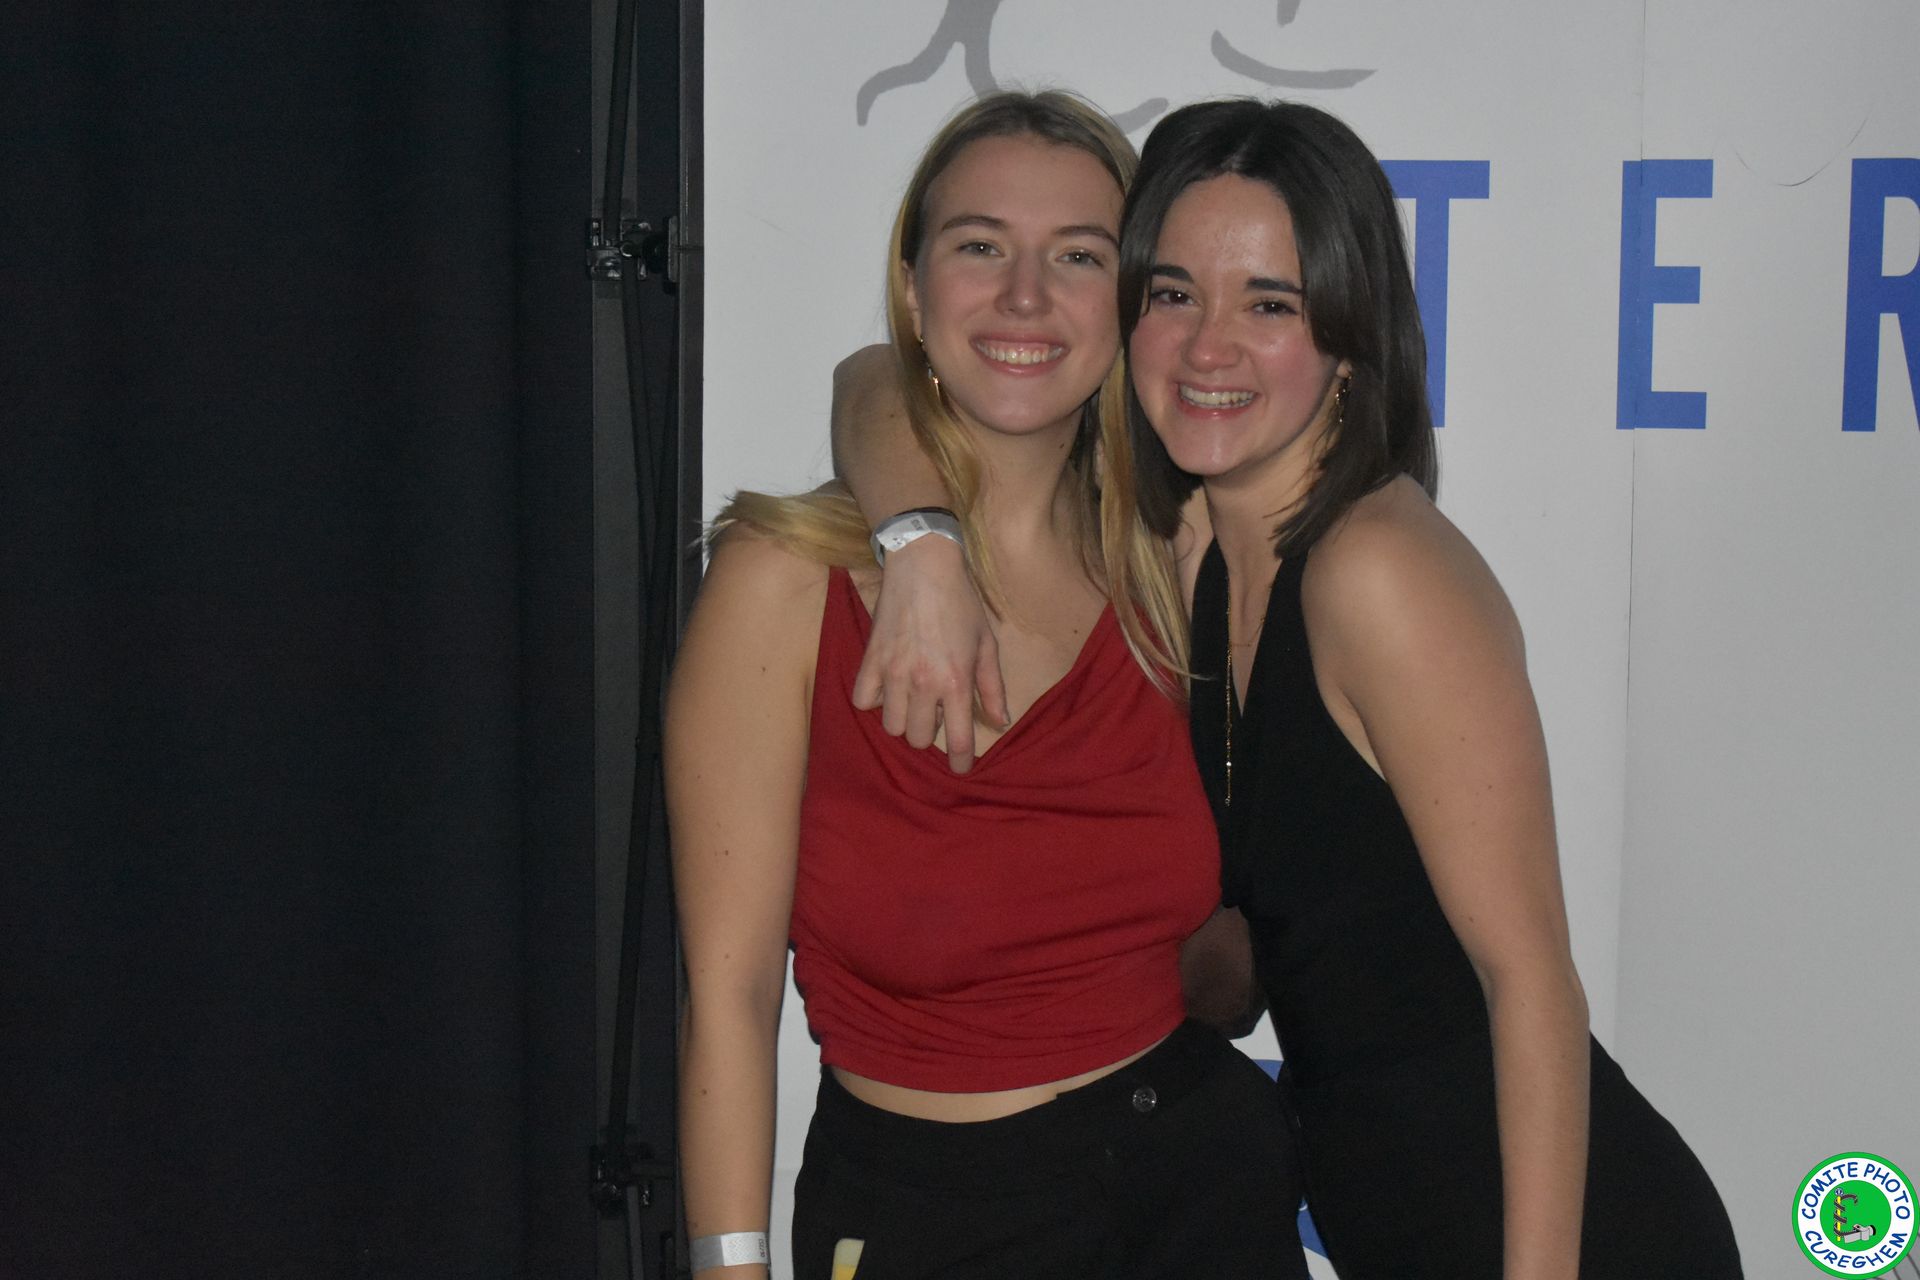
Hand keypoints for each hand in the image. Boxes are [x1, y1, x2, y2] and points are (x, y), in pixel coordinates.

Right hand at [852, 534, 1008, 772]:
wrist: (923, 567)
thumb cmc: (961, 604)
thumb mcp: (987, 644)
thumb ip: (993, 687)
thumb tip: (1001, 722)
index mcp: (956, 681)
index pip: (959, 740)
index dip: (961, 761)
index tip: (961, 768)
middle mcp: (923, 683)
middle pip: (920, 739)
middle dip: (930, 734)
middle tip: (937, 713)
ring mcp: (893, 673)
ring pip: (892, 726)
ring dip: (904, 720)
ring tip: (913, 701)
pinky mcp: (870, 661)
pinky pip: (864, 702)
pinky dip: (875, 702)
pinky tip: (888, 689)